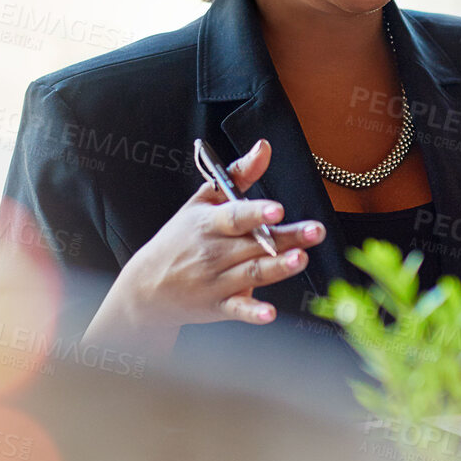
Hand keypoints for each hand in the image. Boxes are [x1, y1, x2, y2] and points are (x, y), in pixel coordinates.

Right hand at [86, 139, 324, 352]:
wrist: (145, 287)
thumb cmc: (180, 238)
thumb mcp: (202, 202)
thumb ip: (238, 175)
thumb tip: (264, 148)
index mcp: (209, 224)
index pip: (235, 216)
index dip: (256, 213)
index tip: (277, 209)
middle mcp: (213, 252)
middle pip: (255, 244)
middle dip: (286, 238)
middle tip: (315, 231)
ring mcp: (215, 281)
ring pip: (252, 273)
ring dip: (277, 269)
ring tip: (300, 259)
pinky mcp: (219, 305)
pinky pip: (238, 309)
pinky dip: (253, 312)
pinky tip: (269, 313)